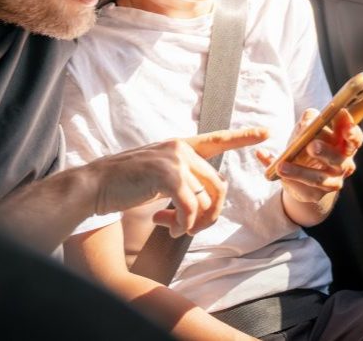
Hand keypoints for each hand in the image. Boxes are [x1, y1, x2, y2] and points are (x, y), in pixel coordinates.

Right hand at [89, 127, 268, 237]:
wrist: (96, 185)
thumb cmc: (125, 184)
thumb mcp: (158, 176)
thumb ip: (182, 180)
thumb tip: (203, 203)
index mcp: (180, 145)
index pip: (217, 139)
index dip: (243, 137)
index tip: (266, 132)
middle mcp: (181, 148)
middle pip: (218, 185)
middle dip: (210, 214)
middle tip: (189, 229)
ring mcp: (175, 160)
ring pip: (207, 199)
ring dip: (194, 223)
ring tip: (174, 228)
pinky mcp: (167, 176)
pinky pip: (191, 208)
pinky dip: (183, 225)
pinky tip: (170, 229)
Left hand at [256, 109, 362, 204]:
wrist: (302, 177)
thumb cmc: (307, 145)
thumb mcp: (307, 129)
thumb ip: (309, 120)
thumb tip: (308, 121)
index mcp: (344, 145)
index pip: (354, 138)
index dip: (351, 132)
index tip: (342, 122)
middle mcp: (343, 164)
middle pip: (337, 158)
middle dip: (325, 151)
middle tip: (311, 146)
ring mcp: (332, 181)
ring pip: (318, 178)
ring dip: (299, 171)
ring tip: (281, 166)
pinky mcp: (317, 194)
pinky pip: (304, 189)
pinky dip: (290, 181)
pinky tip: (278, 174)